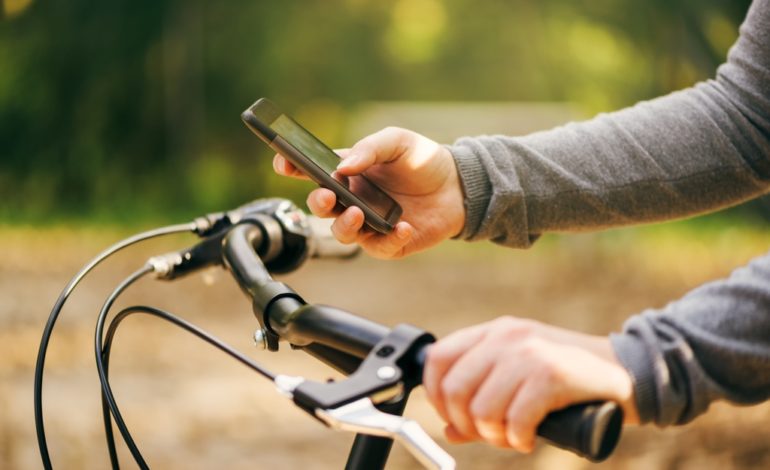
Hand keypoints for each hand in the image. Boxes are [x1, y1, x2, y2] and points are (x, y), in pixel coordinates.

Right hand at [273, 127, 464, 258]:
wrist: (458, 186)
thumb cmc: (422, 160)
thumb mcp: (398, 141)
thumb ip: (371, 148)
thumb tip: (344, 167)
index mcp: (347, 172)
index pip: (311, 171)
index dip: (292, 167)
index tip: (283, 162)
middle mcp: (352, 199)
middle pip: (321, 207)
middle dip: (318, 203)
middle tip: (328, 196)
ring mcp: (368, 223)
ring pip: (342, 233)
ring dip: (345, 225)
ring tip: (359, 213)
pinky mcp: (389, 243)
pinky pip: (379, 248)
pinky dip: (388, 239)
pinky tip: (402, 227)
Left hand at [423, 317, 638, 451]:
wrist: (623, 371)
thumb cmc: (566, 379)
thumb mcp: (517, 377)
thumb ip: (481, 397)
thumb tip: (448, 430)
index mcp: (492, 332)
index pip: (437, 358)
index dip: (436, 396)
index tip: (453, 418)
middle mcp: (505, 337)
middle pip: (453, 389)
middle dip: (466, 424)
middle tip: (488, 435)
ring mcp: (529, 353)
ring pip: (482, 410)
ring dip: (494, 437)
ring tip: (512, 437)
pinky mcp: (551, 374)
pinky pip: (515, 420)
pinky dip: (518, 440)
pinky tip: (529, 438)